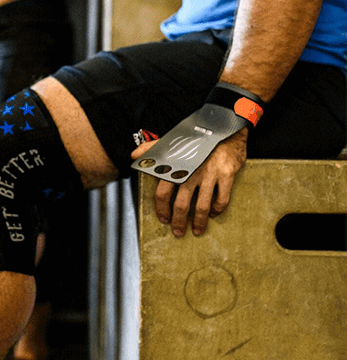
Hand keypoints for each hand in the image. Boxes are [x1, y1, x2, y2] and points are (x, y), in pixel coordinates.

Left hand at [131, 128, 247, 236]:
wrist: (224, 127)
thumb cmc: (197, 138)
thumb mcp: (173, 141)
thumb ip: (152, 149)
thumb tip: (133, 155)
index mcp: (177, 166)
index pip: (163, 192)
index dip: (162, 209)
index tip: (163, 219)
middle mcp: (191, 171)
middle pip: (181, 204)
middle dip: (178, 221)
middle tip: (178, 232)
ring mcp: (210, 174)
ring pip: (202, 206)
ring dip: (198, 222)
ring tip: (196, 230)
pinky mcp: (226, 174)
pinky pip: (222, 198)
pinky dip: (218, 210)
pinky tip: (214, 214)